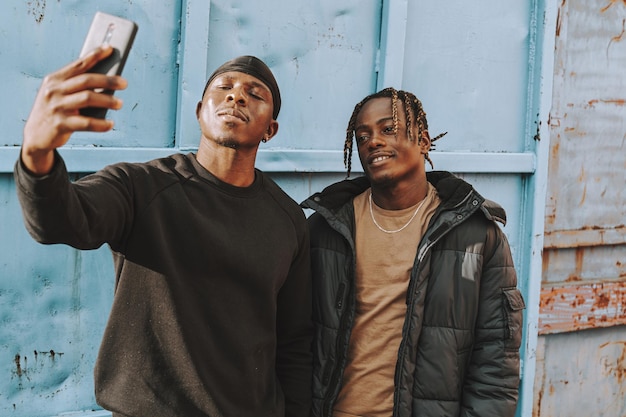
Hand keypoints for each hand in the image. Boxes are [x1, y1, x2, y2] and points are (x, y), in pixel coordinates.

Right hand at [21, 45, 127, 174]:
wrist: (35, 136)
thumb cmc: (55, 112)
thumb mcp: (60, 95)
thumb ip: (77, 87)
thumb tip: (108, 81)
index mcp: (54, 79)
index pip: (78, 64)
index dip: (95, 56)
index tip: (110, 49)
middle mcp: (54, 91)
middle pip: (86, 80)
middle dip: (108, 80)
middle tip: (124, 83)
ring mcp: (56, 107)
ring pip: (87, 99)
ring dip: (107, 100)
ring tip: (120, 103)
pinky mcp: (60, 124)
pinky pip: (86, 123)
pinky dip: (101, 124)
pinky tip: (110, 124)